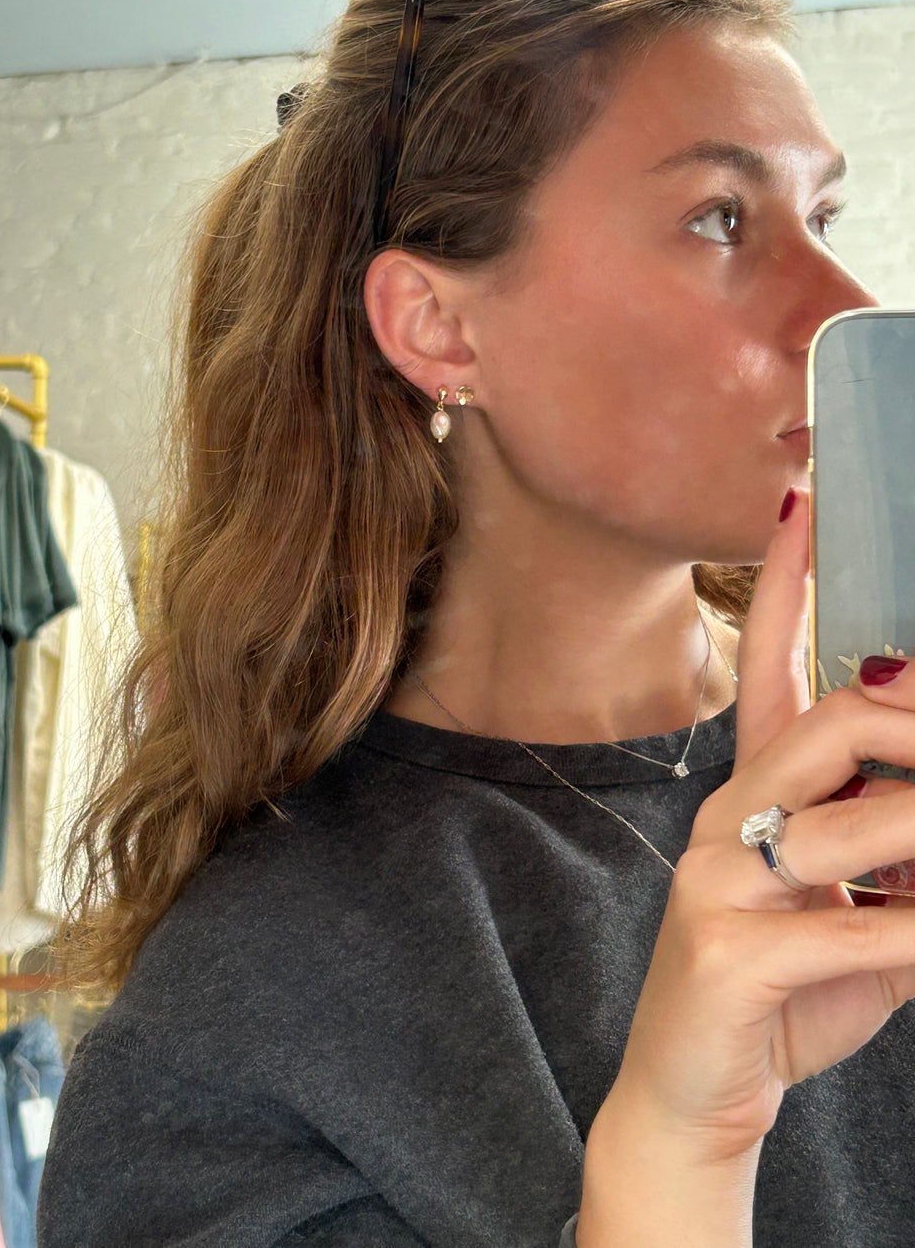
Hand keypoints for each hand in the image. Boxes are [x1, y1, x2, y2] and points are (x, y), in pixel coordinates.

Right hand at [611, 486, 914, 1160]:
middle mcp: (726, 814)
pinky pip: (856, 927)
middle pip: (835, 721)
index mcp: (753, 792)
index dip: (792, 581)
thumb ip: (901, 850)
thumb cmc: (782, 985)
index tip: (806, 499)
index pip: (773, 662)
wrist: (693, 1088)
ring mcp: (716, 879)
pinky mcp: (725, 949)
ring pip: (851, 819)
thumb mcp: (855, 908)